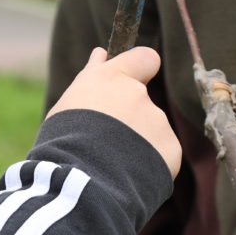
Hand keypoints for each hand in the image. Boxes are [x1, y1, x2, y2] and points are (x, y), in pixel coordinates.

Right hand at [47, 47, 181, 177]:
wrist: (82, 180)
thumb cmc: (64, 140)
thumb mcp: (69, 103)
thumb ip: (91, 79)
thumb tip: (100, 54)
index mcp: (111, 78)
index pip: (145, 58)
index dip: (141, 68)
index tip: (132, 81)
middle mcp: (138, 94)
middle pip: (140, 103)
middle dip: (128, 118)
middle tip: (104, 141)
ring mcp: (157, 120)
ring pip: (150, 130)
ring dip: (137, 143)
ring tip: (111, 163)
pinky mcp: (171, 147)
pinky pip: (161, 154)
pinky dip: (149, 163)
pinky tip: (127, 174)